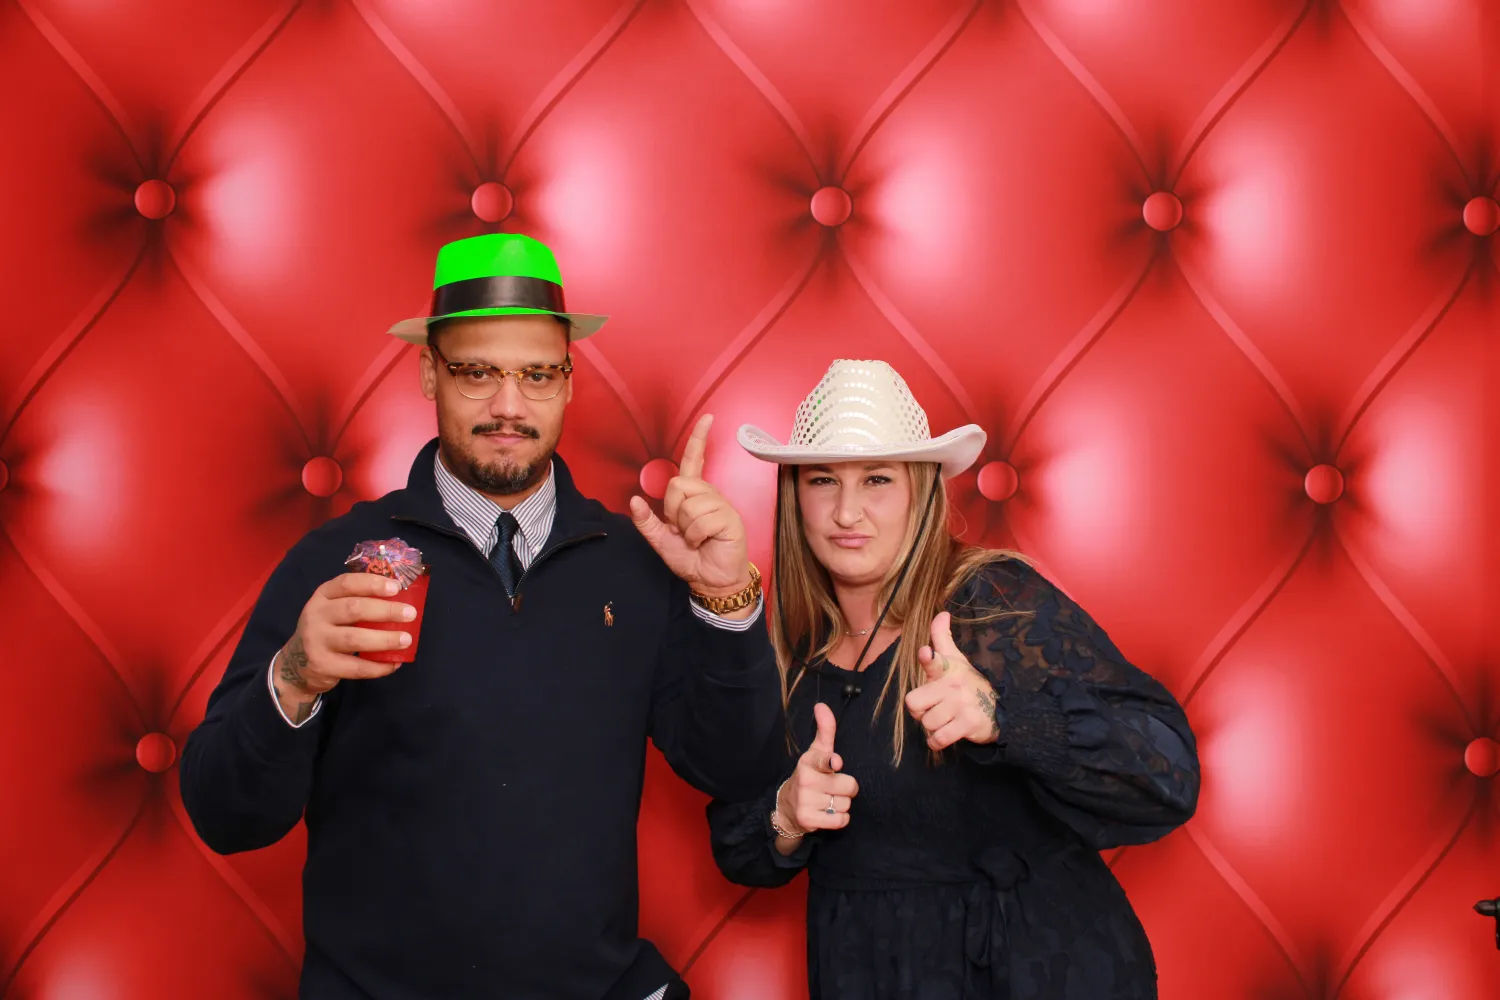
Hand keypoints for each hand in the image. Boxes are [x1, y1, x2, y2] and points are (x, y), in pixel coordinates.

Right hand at [274, 573, 417, 708]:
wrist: (296, 664)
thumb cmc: (327, 629)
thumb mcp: (333, 609)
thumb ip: (358, 601)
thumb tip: (401, 600)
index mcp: (322, 596)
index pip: (346, 583)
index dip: (372, 584)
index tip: (396, 588)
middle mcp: (316, 615)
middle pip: (353, 609)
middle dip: (385, 610)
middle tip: (410, 614)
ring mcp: (316, 641)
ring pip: (354, 638)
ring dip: (385, 639)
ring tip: (406, 640)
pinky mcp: (322, 665)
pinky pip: (356, 667)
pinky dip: (378, 666)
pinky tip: (394, 663)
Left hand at [628, 414, 751, 595]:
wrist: (710, 581)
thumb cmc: (691, 558)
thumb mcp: (661, 540)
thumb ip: (646, 521)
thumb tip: (634, 501)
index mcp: (694, 495)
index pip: (694, 461)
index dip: (699, 439)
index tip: (707, 418)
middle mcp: (709, 495)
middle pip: (678, 484)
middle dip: (673, 511)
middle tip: (683, 529)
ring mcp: (721, 505)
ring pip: (688, 504)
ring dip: (685, 528)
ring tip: (696, 538)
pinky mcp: (730, 519)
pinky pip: (701, 519)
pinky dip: (696, 536)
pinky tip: (705, 542)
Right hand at [773, 703, 859, 834]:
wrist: (787, 808)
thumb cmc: (809, 776)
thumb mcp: (815, 753)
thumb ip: (825, 730)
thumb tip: (821, 705)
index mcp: (809, 762)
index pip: (822, 760)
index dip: (831, 762)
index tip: (835, 763)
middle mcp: (806, 780)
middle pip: (849, 786)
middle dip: (846, 789)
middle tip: (832, 788)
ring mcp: (806, 801)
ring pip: (846, 804)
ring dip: (842, 805)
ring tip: (827, 801)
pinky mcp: (809, 820)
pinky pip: (841, 820)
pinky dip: (840, 819)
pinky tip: (827, 814)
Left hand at [903, 611, 1000, 750]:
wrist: (998, 710)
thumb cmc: (967, 683)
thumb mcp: (956, 659)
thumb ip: (942, 638)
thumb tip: (941, 613)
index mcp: (948, 669)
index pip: (936, 660)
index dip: (928, 657)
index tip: (925, 653)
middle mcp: (953, 686)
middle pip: (914, 703)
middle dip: (918, 711)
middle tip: (930, 708)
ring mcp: (961, 706)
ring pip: (927, 723)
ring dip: (931, 727)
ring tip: (943, 720)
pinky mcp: (967, 725)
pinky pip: (939, 738)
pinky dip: (937, 741)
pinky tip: (944, 735)